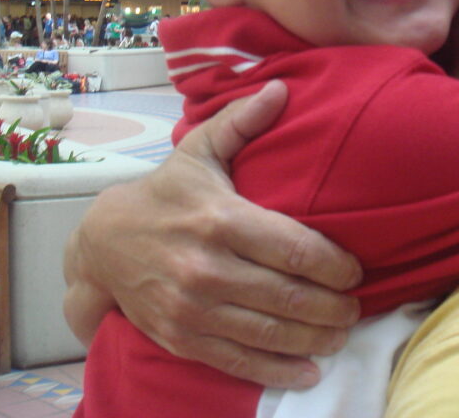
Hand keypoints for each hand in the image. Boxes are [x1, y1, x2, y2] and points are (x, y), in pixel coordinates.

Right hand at [65, 80, 362, 386]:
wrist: (102, 243)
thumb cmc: (166, 193)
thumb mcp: (199, 150)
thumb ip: (241, 121)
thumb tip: (280, 87)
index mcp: (221, 219)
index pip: (294, 249)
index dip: (335, 265)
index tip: (355, 270)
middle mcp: (207, 267)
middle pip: (289, 296)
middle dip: (334, 307)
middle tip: (356, 307)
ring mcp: (193, 308)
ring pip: (270, 332)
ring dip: (315, 339)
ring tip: (340, 333)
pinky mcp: (182, 337)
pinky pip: (237, 361)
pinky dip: (278, 370)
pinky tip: (309, 370)